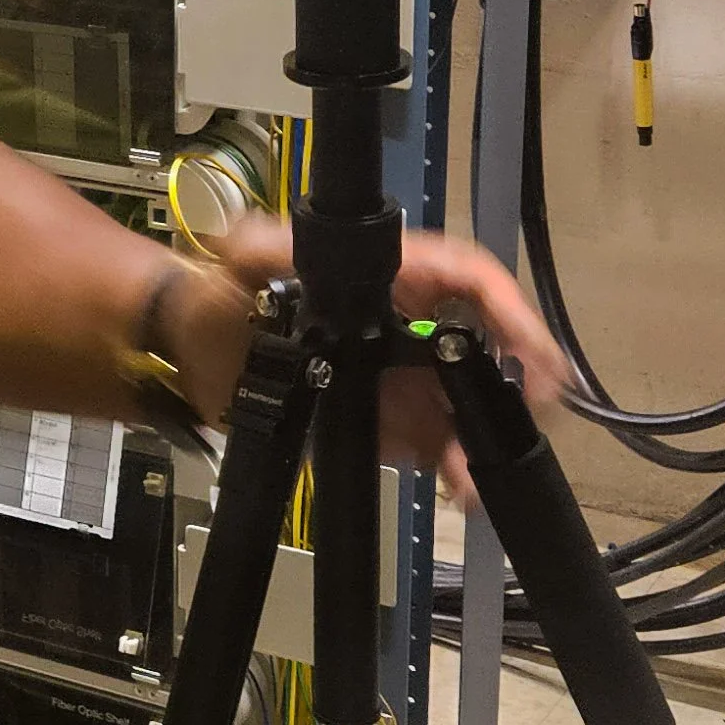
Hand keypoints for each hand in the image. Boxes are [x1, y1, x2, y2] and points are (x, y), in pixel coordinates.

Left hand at [173, 216, 565, 498]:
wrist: (191, 355)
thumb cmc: (222, 295)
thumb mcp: (241, 261)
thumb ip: (260, 245)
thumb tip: (258, 237)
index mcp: (391, 277)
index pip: (467, 280)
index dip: (508, 311)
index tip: (533, 349)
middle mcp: (407, 325)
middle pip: (483, 347)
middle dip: (515, 381)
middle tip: (530, 416)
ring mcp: (400, 375)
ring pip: (464, 403)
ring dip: (483, 435)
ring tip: (480, 470)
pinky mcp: (385, 421)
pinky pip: (433, 444)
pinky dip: (453, 466)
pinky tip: (461, 487)